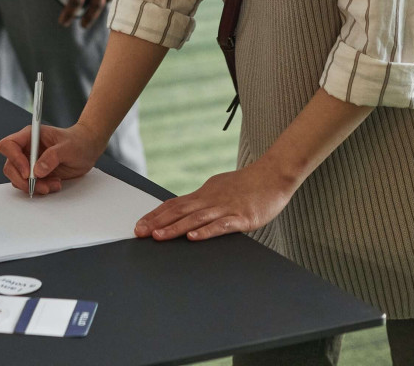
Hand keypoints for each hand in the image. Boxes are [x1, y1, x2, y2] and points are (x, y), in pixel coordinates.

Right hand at [0, 122, 105, 195]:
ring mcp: (30, 162)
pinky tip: (55, 183)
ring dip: (34, 186)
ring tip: (53, 184)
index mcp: (30, 136)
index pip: (8, 145)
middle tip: (39, 185)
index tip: (27, 172)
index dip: (14, 159)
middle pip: (10, 166)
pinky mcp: (36, 174)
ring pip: (18, 179)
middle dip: (22, 180)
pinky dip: (41, 189)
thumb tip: (37, 171)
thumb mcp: (68, 147)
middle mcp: (26, 149)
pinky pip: (30, 185)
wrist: (87, 149)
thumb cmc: (78, 141)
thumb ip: (53, 156)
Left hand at [135, 161, 297, 241]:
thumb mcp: (219, 189)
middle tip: (139, 232)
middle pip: (179, 211)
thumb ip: (203, 200)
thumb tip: (186, 208)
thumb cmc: (248, 184)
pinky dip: (205, 232)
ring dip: (175, 228)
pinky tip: (193, 238)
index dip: (156, 215)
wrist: (274, 176)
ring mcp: (225, 208)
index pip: (174, 204)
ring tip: (158, 236)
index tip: (140, 225)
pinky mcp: (242, 218)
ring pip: (195, 219)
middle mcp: (210, 199)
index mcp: (204, 194)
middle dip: (158, 222)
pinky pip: (221, 226)